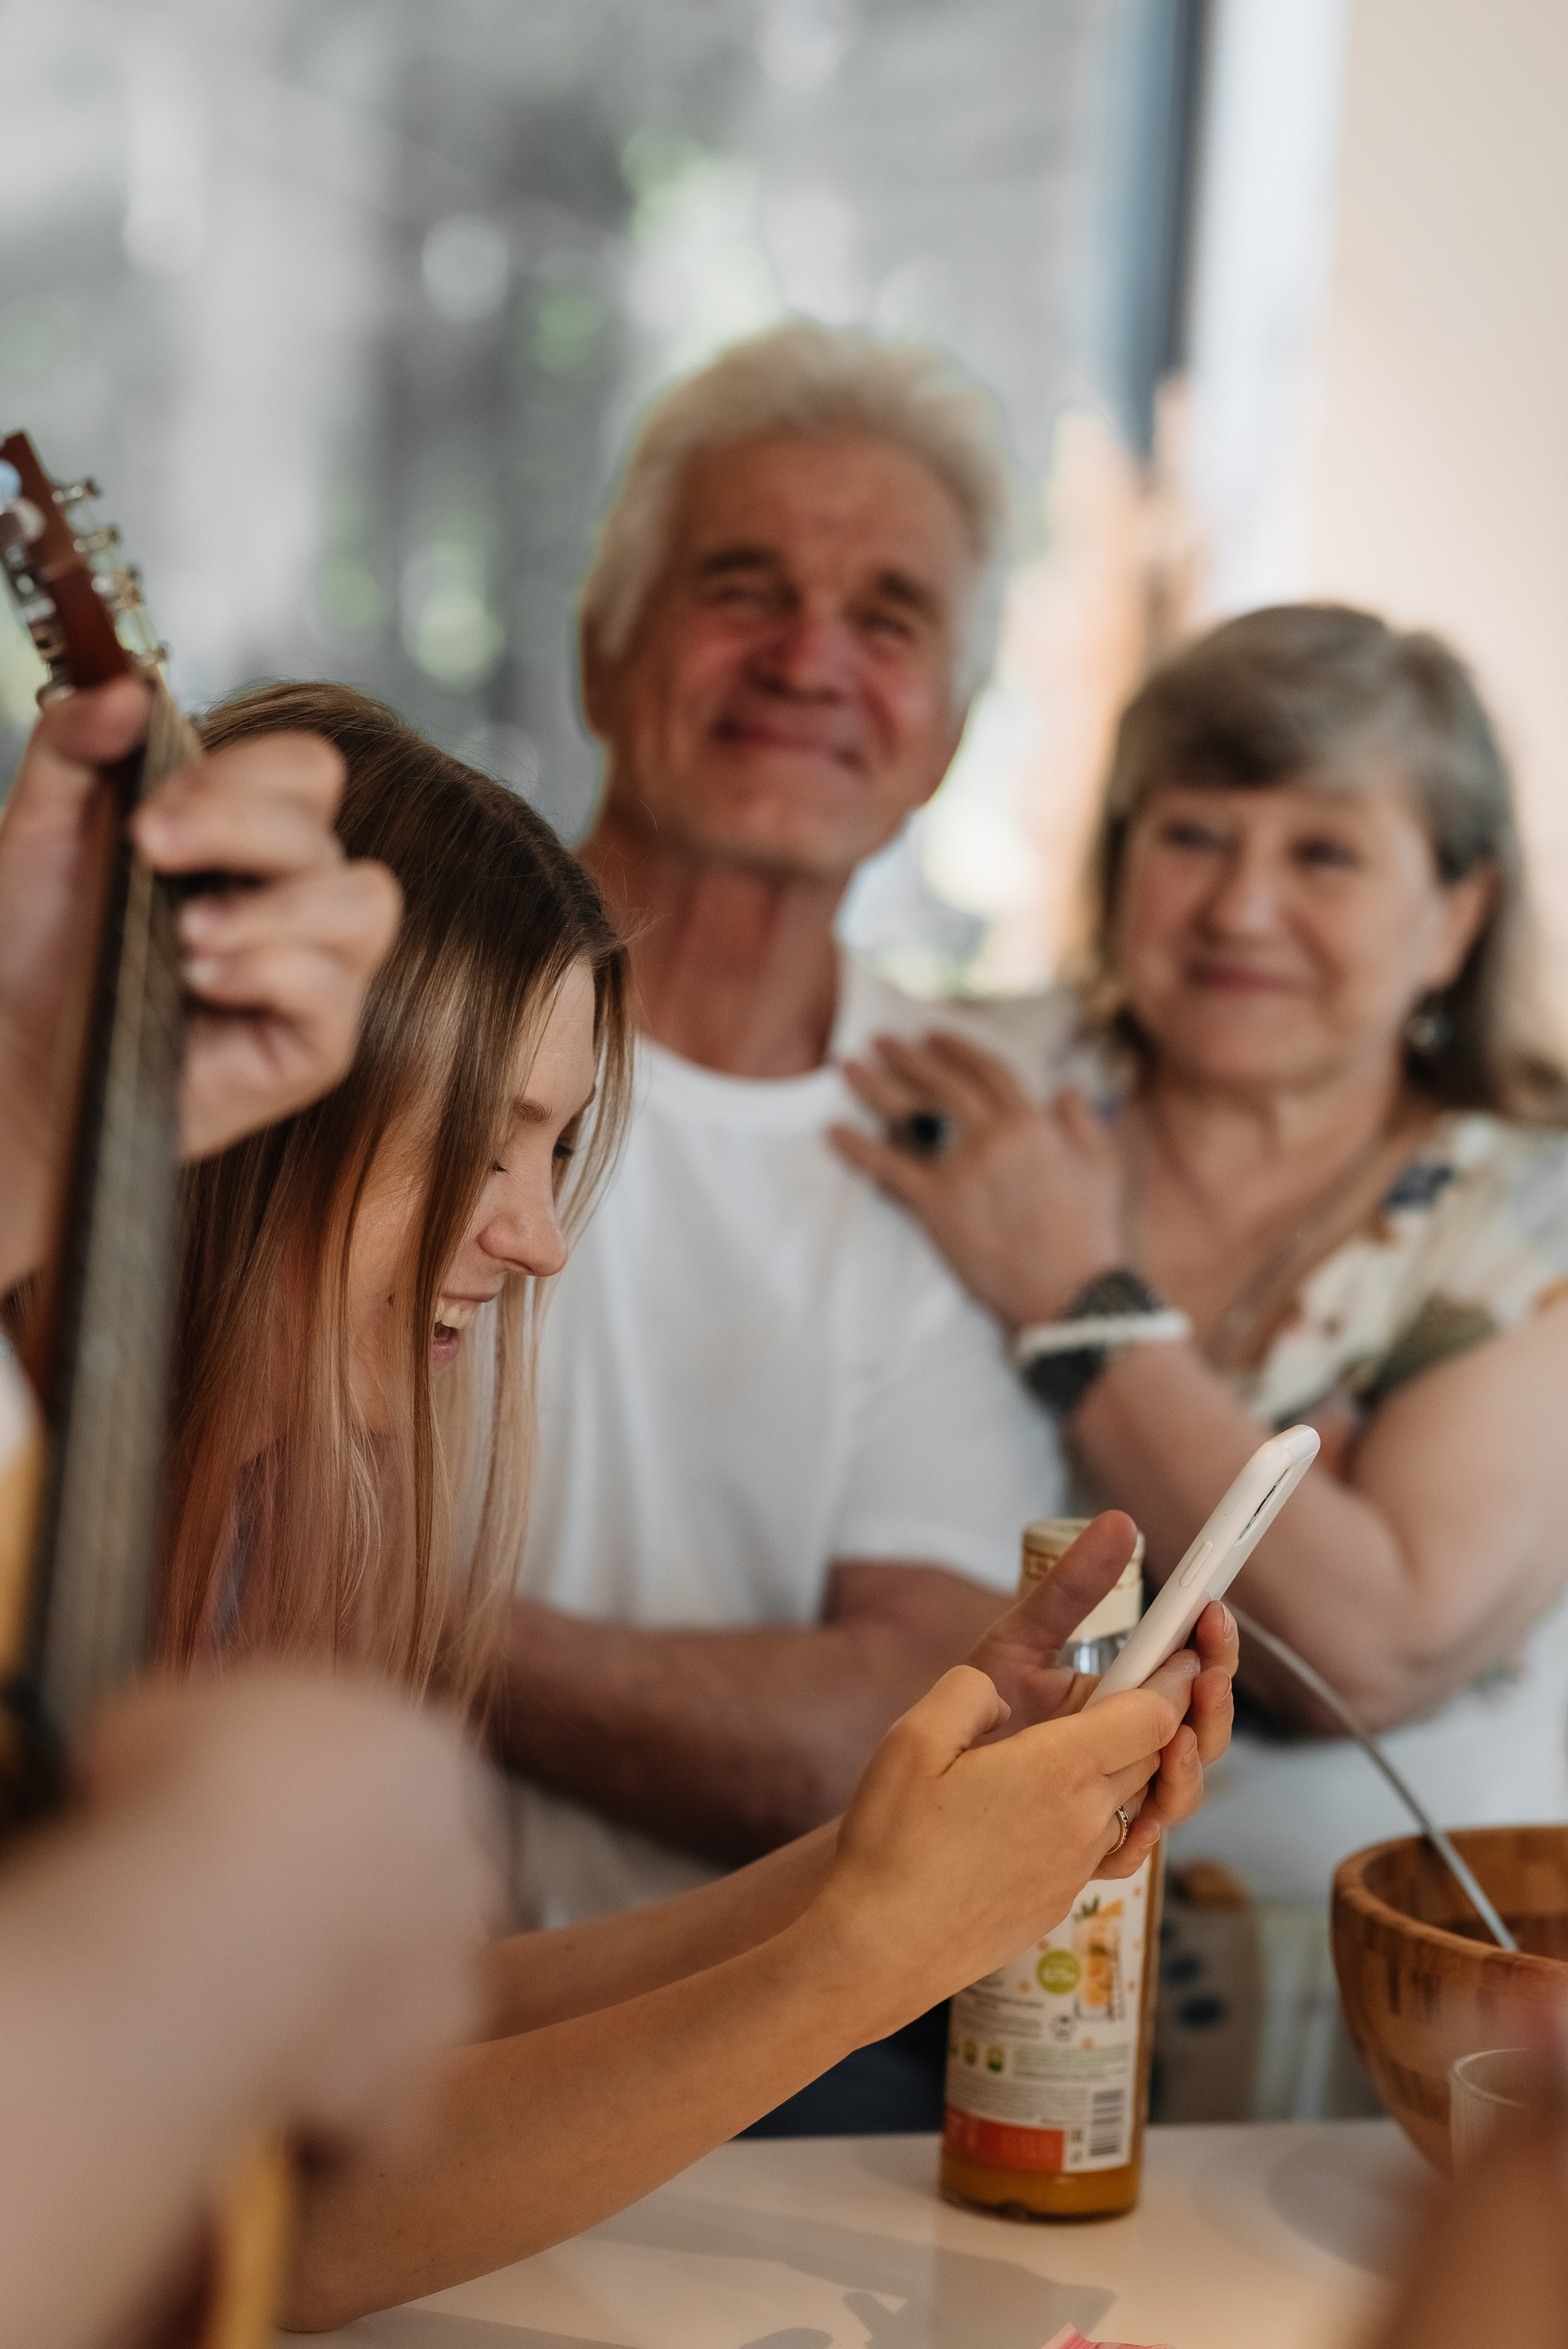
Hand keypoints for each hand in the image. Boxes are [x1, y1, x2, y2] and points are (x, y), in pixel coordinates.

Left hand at [0, 681, 399, 1288]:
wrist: (17, 1065)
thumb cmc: (39, 954)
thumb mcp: (38, 832)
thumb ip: (73, 747)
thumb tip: (128, 689)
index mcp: (251, 838)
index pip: (306, 770)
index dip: (241, 775)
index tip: (149, 810)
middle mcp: (299, 897)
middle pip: (328, 829)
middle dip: (238, 827)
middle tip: (149, 849)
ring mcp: (316, 973)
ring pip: (367, 902)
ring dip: (270, 907)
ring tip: (184, 933)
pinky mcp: (316, 1046)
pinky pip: (337, 993)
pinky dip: (269, 973)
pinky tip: (199, 982)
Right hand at [77, 1670, 499, 2146]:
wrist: (208, 1909)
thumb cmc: (192, 1781)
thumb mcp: (168, 1716)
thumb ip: (204, 1743)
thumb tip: (169, 1760)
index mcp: (426, 1753)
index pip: (410, 1774)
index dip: (343, 1805)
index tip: (280, 1826)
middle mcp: (466, 1863)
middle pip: (433, 1883)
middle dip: (372, 1904)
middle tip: (278, 1924)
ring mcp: (451, 1977)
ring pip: (425, 1999)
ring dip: (366, 2010)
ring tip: (273, 2020)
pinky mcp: (416, 2083)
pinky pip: (388, 2115)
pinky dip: (343, 2123)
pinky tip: (277, 2113)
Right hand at [809, 1649, 1201, 2033]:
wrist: (882, 1949)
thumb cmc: (892, 1844)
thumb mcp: (913, 1739)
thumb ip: (968, 1693)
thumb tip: (999, 1693)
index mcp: (1057, 1769)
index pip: (1153, 1715)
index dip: (1173, 1678)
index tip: (1181, 1650)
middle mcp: (1085, 1819)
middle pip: (1155, 1754)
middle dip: (1163, 1713)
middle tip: (1153, 1677)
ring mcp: (1078, 1865)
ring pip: (1137, 1800)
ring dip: (1137, 1761)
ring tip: (1113, 1732)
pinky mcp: (1062, 1897)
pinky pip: (1113, 1843)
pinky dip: (1114, 1810)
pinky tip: (1084, 1799)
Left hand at [830, 1030, 1124, 1327]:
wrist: (1070, 1293)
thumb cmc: (1089, 1234)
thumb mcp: (1100, 1167)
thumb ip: (1082, 1121)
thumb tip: (1066, 1087)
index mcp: (1032, 1123)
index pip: (986, 1071)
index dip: (956, 1049)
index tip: (932, 1037)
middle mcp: (994, 1136)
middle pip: (940, 1085)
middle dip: (906, 1059)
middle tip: (878, 1041)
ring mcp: (963, 1169)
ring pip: (909, 1117)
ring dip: (874, 1088)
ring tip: (847, 1068)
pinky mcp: (937, 1206)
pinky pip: (889, 1169)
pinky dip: (858, 1149)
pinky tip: (833, 1133)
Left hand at [966, 1510, 1237, 1860]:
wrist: (922, 1787)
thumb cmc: (975, 1709)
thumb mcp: (1019, 1641)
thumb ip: (1071, 1588)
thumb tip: (1121, 1521)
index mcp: (1123, 1696)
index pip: (1190, 1669)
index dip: (1211, 1642)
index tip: (1211, 1609)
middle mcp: (1131, 1747)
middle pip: (1201, 1730)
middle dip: (1214, 1699)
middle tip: (1208, 1670)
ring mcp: (1119, 1797)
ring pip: (1182, 1788)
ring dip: (1191, 1763)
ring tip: (1176, 1735)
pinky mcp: (1095, 1845)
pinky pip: (1137, 1845)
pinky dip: (1146, 1829)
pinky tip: (1139, 1811)